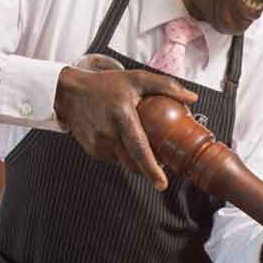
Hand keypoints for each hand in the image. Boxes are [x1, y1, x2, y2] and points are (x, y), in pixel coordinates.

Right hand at [53, 65, 197, 190]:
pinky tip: (125, 143)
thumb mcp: (136, 78)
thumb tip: (191, 98)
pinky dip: (124, 156)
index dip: (151, 168)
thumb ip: (165, 86)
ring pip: (125, 163)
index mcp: (121, 116)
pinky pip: (115, 159)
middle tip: (163, 169)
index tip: (161, 183)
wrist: (71, 93)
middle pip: (133, 163)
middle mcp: (108, 133)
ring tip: (146, 150)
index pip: (138, 147)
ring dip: (138, 162)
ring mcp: (99, 145)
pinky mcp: (93, 151)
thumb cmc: (105, 85)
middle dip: (150, 171)